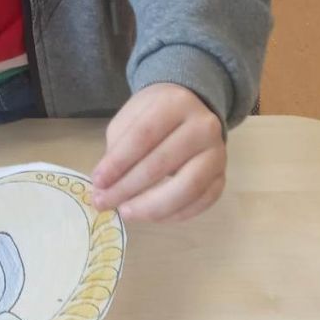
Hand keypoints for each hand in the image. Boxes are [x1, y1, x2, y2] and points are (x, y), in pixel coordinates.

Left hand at [90, 83, 225, 223]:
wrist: (191, 108)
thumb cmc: (154, 114)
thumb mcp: (131, 117)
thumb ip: (118, 148)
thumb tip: (105, 187)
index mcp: (175, 103)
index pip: (143, 136)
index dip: (118, 162)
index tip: (97, 182)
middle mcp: (203, 126)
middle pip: (161, 163)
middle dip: (127, 188)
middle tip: (104, 203)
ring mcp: (217, 152)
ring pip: (186, 188)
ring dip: (152, 207)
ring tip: (126, 212)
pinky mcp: (222, 176)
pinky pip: (201, 202)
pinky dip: (175, 214)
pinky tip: (151, 216)